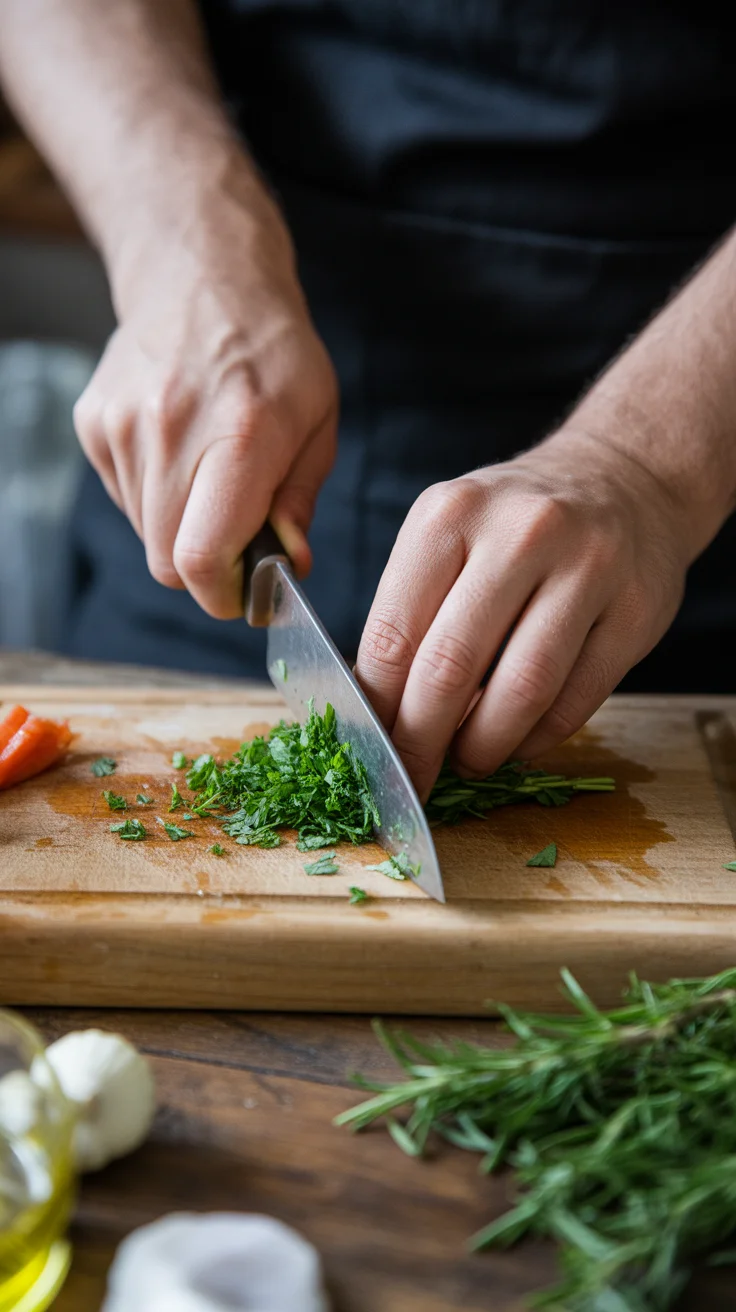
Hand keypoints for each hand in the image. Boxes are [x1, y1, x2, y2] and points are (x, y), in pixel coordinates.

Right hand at [74, 173, 337, 617]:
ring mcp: (123, 426)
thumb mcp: (318, 422)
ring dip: (179, 527)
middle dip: (203, 569)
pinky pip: (124, 497)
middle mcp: (171, 432)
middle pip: (166, 560)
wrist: (203, 278)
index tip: (242, 596)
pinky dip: (155, 495)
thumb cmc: (273, 354)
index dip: (220, 594)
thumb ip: (300, 499)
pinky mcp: (95, 423)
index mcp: (240, 436)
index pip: (201, 557)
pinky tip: (180, 452)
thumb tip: (291, 564)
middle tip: (235, 540)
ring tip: (210, 476)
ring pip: (144, 532)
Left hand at [356, 430, 689, 799]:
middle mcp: (520, 533)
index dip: (378, 708)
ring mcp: (587, 569)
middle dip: (422, 740)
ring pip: (522, 689)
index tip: (372, 749)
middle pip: (451, 666)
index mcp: (449, 515)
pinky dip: (539, 737)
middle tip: (415, 776)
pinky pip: (577, 699)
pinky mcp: (637, 610)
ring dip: (484, 745)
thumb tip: (377, 713)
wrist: (622, 480)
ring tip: (469, 760)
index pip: (392, 634)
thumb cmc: (513, 525)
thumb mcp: (448, 535)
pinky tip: (520, 741)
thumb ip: (410, 613)